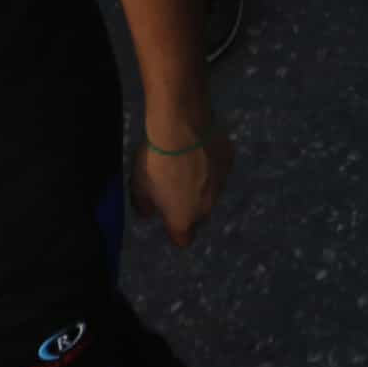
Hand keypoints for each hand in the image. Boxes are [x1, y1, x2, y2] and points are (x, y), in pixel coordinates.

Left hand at [130, 126, 228, 246]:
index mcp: (183, 219)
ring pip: (212, 192)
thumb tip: (148, 214)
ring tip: (187, 163)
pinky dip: (211, 163)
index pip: (183, 239)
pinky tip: (200, 147)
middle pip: (199, 216)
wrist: (181, 127)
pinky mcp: (229, 160)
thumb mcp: (138, 187)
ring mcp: (222, 183)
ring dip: (201, 185)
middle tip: (174, 187)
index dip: (175, 231)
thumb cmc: (156, 162)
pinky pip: (219, 168)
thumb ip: (144, 206)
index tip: (167, 218)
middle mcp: (206, 207)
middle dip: (189, 207)